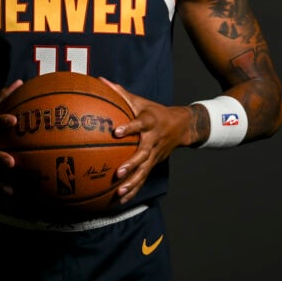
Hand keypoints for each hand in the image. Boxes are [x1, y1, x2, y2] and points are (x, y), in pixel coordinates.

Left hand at [100, 77, 192, 204]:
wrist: (181, 126)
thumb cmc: (154, 111)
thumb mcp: (139, 101)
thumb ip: (120, 93)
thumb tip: (100, 80)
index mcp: (150, 122)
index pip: (140, 124)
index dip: (129, 128)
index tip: (116, 132)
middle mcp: (153, 140)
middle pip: (143, 153)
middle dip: (131, 164)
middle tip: (118, 172)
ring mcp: (155, 154)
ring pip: (144, 170)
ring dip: (133, 182)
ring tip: (119, 192)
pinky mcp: (154, 164)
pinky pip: (143, 178)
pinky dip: (134, 190)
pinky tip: (121, 200)